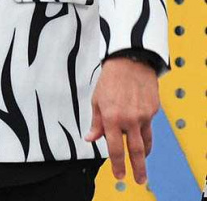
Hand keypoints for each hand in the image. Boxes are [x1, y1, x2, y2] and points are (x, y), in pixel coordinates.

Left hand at [85, 57, 158, 183]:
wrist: (129, 63)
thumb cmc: (109, 80)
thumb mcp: (96, 100)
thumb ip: (96, 122)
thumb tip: (90, 139)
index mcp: (111, 117)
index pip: (115, 148)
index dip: (118, 164)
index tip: (119, 175)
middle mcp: (129, 119)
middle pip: (136, 151)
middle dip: (138, 169)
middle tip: (139, 180)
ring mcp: (143, 116)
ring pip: (146, 141)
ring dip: (144, 154)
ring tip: (142, 161)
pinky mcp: (153, 111)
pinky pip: (148, 126)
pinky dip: (143, 131)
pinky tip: (139, 128)